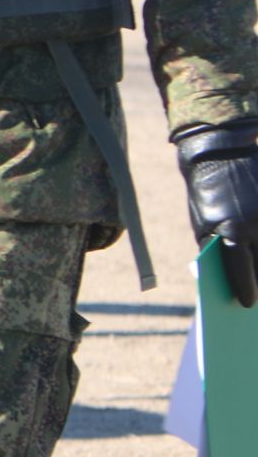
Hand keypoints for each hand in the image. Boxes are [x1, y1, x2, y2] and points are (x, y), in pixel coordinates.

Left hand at [179, 125, 257, 306]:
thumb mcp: (203, 222)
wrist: (221, 152)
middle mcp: (256, 224)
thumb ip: (218, 248)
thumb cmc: (208, 193)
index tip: (248, 304)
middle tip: (257, 299)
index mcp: (231, 231)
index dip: (246, 289)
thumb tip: (234, 277)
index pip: (242, 271)